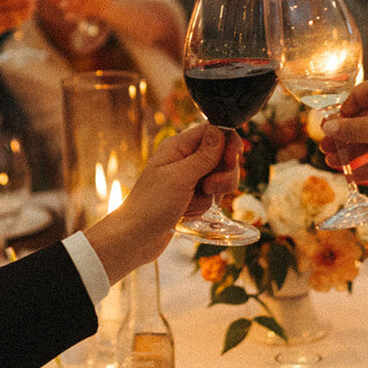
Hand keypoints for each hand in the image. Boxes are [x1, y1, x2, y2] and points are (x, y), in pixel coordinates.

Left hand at [86, 125, 240, 280]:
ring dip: (214, 193)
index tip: (232, 160)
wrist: (135, 238)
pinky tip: (189, 212)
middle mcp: (185, 159)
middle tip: (208, 188)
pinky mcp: (191, 196)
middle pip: (222, 155)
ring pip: (219, 177)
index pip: (214, 132)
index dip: (228, 143)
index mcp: (178, 147)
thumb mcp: (180, 177)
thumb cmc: (150, 206)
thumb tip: (220, 129)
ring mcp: (189, 178)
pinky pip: (212, 196)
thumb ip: (204, 155)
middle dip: (223, 174)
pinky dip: (205, 205)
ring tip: (193, 204)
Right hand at [319, 75, 367, 181]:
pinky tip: (355, 177)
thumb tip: (327, 127)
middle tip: (326, 150)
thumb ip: (347, 129)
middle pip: (364, 119)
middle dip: (344, 137)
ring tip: (334, 166)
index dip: (342, 112)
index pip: (358, 95)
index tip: (329, 128)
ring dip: (354, 152)